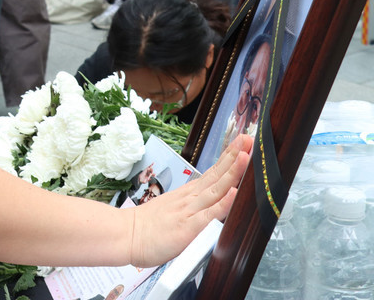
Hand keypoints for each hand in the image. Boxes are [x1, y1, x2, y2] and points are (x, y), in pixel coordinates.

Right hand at [128, 134, 251, 267]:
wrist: (125, 235)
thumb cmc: (146, 227)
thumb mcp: (169, 210)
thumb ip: (187, 206)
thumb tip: (202, 204)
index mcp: (187, 195)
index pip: (212, 173)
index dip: (228, 159)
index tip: (241, 144)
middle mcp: (190, 198)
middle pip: (216, 175)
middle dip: (234, 156)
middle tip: (248, 138)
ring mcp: (189, 211)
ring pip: (216, 189)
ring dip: (233, 172)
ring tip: (246, 156)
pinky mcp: (188, 227)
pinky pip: (209, 214)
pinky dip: (223, 203)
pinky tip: (234, 193)